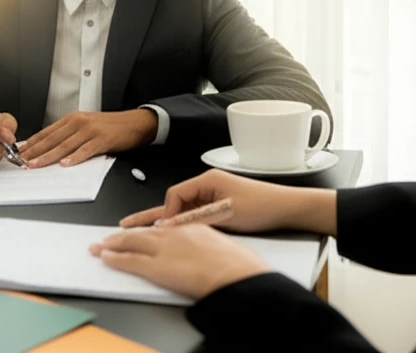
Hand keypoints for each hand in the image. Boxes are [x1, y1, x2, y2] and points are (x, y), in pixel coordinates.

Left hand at [18, 109, 156, 167]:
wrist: (134, 123)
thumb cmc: (110, 127)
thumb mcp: (86, 126)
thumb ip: (68, 135)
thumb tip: (49, 148)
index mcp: (73, 119)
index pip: (47, 132)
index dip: (33, 142)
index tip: (20, 151)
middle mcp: (79, 122)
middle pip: (53, 139)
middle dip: (35, 151)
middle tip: (21, 161)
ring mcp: (90, 130)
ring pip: (65, 145)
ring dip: (48, 156)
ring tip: (36, 165)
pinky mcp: (102, 139)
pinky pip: (86, 150)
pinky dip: (74, 157)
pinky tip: (65, 164)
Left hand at [89, 224, 270, 299]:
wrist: (236, 272)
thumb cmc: (238, 264)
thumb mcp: (226, 247)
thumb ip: (210, 248)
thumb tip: (210, 256)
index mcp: (194, 226)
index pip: (165, 225)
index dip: (149, 228)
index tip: (141, 230)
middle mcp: (175, 233)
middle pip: (144, 231)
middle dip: (125, 235)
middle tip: (109, 237)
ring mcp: (164, 247)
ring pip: (132, 242)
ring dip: (114, 244)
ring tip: (101, 245)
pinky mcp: (156, 265)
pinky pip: (129, 260)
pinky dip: (115, 258)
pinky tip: (105, 257)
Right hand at [119, 169, 337, 235]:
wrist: (287, 208)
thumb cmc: (262, 205)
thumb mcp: (225, 214)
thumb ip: (195, 219)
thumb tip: (170, 226)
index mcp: (207, 180)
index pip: (175, 195)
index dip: (168, 213)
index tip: (167, 229)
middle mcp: (208, 186)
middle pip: (174, 201)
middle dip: (152, 215)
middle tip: (128, 223)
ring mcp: (213, 197)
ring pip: (183, 211)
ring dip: (171, 222)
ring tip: (147, 232)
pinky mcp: (220, 207)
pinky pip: (195, 216)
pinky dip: (186, 225)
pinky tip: (179, 235)